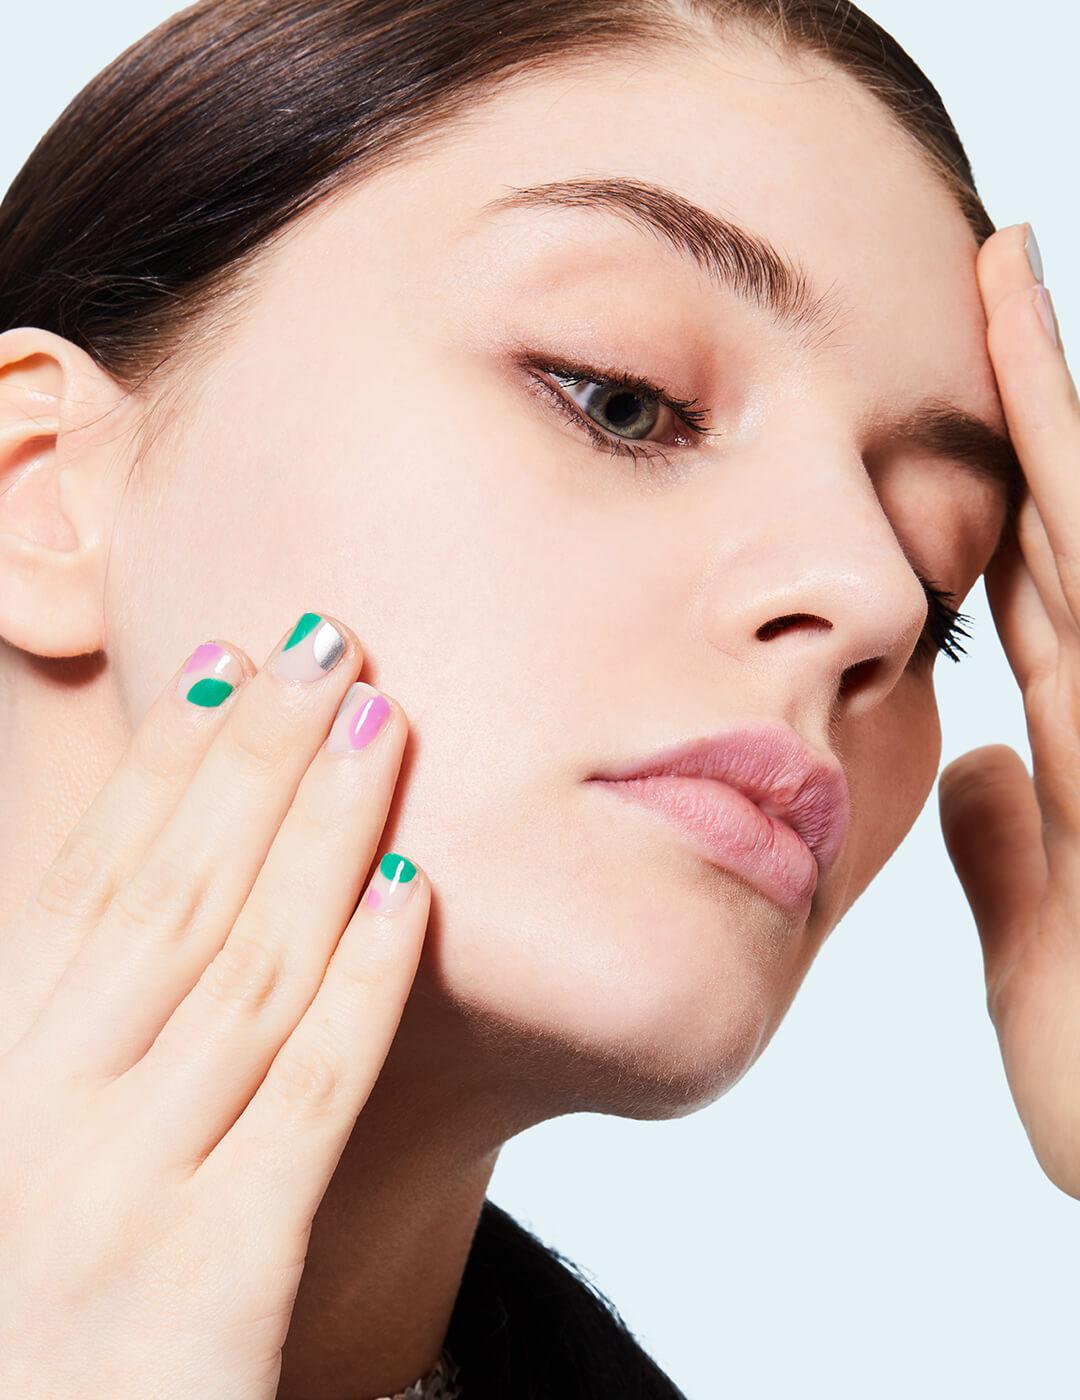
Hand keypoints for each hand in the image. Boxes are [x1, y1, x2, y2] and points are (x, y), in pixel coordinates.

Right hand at [0, 613, 428, 1396]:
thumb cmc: (39, 1285)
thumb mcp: (31, 1129)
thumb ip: (74, 1007)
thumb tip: (149, 871)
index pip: (87, 879)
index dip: (164, 763)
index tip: (231, 662)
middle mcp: (43, 1115)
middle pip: (173, 895)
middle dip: (257, 755)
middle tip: (328, 642)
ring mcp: (126, 1193)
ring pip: (247, 968)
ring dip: (324, 830)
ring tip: (382, 719)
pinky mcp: (214, 1282)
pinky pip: (308, 1096)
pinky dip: (364, 982)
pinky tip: (415, 889)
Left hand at [938, 223, 1079, 1198]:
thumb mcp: (1043, 951)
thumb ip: (1018, 856)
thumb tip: (977, 766)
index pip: (1032, 573)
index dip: (1004, 468)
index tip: (963, 373)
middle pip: (1067, 512)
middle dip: (1036, 389)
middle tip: (996, 259)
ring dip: (1056, 403)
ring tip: (1011, 274)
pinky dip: (1077, 495)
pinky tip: (1047, 414)